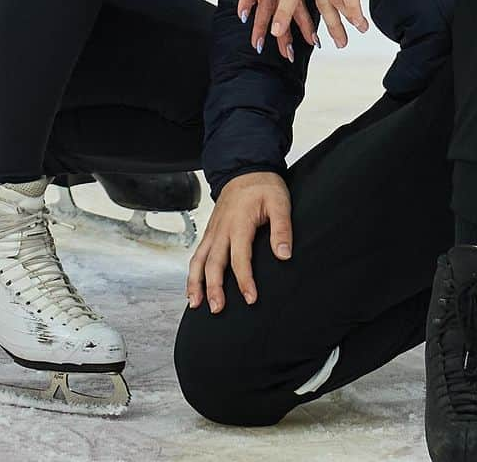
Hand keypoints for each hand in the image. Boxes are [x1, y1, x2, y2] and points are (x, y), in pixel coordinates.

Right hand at [186, 172, 291, 311]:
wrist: (245, 167)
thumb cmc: (263, 185)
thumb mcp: (279, 202)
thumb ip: (282, 229)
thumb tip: (283, 254)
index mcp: (239, 223)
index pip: (239, 258)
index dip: (245, 280)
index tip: (251, 298)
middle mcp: (222, 229)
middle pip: (213, 263)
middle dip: (213, 288)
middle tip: (217, 309)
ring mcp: (213, 230)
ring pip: (199, 260)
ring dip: (196, 283)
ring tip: (196, 304)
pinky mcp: (210, 231)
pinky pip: (197, 253)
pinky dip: (192, 272)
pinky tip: (193, 286)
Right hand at [237, 0, 316, 57]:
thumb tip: (279, 13)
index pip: (300, 7)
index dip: (307, 26)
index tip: (315, 43)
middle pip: (284, 10)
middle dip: (285, 34)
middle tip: (289, 54)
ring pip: (266, 1)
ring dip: (263, 23)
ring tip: (259, 42)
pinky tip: (243, 14)